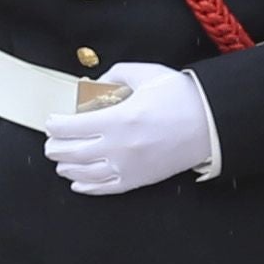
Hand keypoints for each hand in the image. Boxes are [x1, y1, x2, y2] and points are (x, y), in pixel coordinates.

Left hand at [43, 65, 223, 195]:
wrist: (213, 124)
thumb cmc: (182, 98)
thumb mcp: (146, 75)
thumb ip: (115, 75)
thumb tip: (94, 84)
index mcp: (118, 119)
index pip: (70, 127)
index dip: (54, 125)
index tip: (51, 121)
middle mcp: (119, 147)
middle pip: (71, 153)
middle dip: (54, 147)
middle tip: (51, 142)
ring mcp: (128, 167)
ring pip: (83, 173)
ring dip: (65, 167)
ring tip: (60, 161)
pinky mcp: (139, 180)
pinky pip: (105, 188)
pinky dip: (86, 187)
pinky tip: (77, 182)